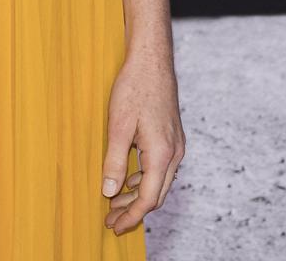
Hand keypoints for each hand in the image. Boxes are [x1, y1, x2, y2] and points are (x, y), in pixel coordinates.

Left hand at [101, 47, 185, 236]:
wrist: (151, 59)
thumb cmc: (134, 88)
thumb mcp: (118, 126)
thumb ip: (115, 161)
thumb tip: (110, 192)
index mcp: (162, 154)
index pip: (148, 199)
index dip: (130, 216)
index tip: (113, 226)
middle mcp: (174, 153)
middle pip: (156, 194)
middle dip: (134, 210)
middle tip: (111, 220)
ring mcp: (175, 144)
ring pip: (159, 182)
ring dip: (138, 194)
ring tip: (115, 202)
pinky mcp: (171, 136)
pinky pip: (161, 167)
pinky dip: (145, 178)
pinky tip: (129, 177)